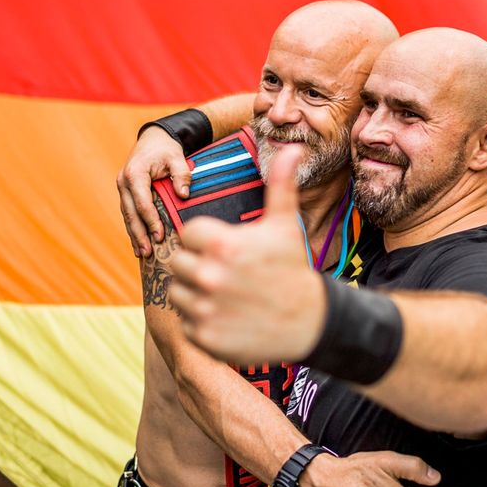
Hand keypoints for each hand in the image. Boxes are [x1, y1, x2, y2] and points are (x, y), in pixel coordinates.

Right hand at [116, 126, 191, 254]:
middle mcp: (124, 182)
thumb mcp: (177, 157)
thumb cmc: (166, 149)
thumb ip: (182, 174)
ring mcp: (122, 188)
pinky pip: (128, 213)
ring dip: (134, 236)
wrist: (153, 139)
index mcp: (135, 174)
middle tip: (148, 252)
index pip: (142, 203)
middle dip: (139, 234)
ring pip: (127, 216)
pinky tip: (138, 244)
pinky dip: (133, 229)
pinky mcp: (125, 193)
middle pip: (131, 214)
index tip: (160, 236)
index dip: (151, 221)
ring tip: (142, 254)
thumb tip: (183, 195)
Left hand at [169, 145, 324, 363]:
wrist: (309, 323)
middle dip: (197, 265)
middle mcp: (209, 276)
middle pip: (177, 263)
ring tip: (224, 295)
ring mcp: (205, 309)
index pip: (187, 234)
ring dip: (194, 293)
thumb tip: (292, 148)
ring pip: (177, 293)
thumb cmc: (293, 269)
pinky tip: (226, 317)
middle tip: (225, 274)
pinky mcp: (205, 338)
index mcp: (222, 245)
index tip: (226, 250)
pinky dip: (200, 321)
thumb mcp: (285, 225)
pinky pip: (185, 323)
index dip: (205, 240)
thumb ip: (280, 185)